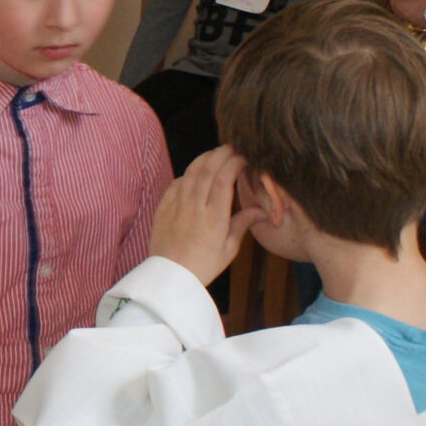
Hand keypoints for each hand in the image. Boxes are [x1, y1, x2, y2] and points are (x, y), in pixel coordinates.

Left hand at [151, 147, 258, 285]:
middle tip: (232, 149)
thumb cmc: (204, 265)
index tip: (243, 159)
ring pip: (191, 171)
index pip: (224, 179)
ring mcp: (176, 204)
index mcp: (214, 217)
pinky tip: (196, 173)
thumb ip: (243, 224)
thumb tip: (262, 211)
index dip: (234, 163)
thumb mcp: (229, 249)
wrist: (170, 277)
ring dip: (204, 158)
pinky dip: (189, 173)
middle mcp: (194, 206)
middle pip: (208, 169)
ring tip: (216, 154)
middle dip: (221, 154)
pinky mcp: (163, 206)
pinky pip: (177, 182)